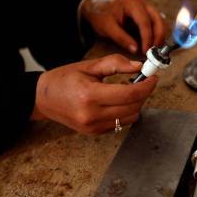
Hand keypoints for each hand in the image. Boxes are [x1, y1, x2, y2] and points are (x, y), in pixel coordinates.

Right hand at [32, 54, 157, 133]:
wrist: (43, 98)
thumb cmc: (64, 79)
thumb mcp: (89, 66)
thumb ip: (115, 64)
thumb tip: (138, 66)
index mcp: (90, 95)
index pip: (129, 94)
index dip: (147, 85)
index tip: (153, 77)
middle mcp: (92, 115)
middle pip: (133, 107)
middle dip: (144, 93)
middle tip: (144, 80)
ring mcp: (93, 127)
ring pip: (130, 117)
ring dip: (136, 103)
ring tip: (128, 90)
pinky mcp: (94, 132)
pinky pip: (120, 124)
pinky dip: (126, 112)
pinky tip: (119, 101)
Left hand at [81, 0, 165, 53]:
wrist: (98, 9)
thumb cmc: (102, 16)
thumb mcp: (108, 28)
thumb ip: (121, 38)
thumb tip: (135, 50)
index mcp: (133, 4)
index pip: (145, 22)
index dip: (147, 38)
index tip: (146, 51)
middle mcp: (143, 3)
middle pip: (158, 20)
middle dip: (158, 37)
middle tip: (154, 52)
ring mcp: (146, 7)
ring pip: (160, 22)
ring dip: (159, 36)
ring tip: (153, 50)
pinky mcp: (147, 13)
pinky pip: (157, 23)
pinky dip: (157, 34)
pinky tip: (151, 44)